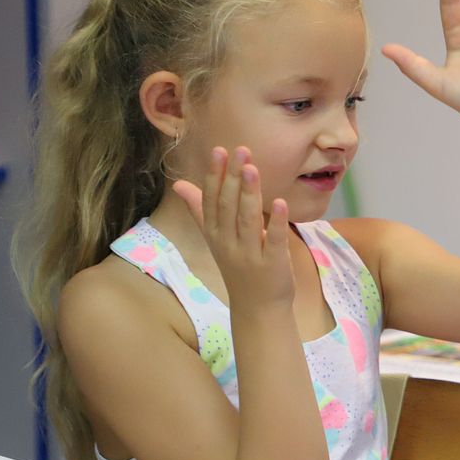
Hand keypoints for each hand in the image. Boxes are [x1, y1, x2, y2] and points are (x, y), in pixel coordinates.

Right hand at [171, 146, 292, 308]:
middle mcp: (228, 243)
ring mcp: (250, 254)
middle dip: (233, 178)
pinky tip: (280, 202)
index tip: (219, 150)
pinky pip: (274, 240)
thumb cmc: (238, 267)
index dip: (215, 176)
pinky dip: (277, 222)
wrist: (257, 308)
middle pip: (228, 206)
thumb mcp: (215, 239)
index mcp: (214, 234)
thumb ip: (200, 210)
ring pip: (248, 220)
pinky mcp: (273, 264)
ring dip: (249, 193)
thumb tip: (179, 184)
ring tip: (252, 168)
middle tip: (240, 151)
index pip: (211, 200)